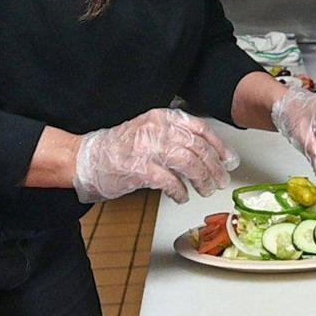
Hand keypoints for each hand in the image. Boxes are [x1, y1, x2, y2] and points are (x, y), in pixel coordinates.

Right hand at [73, 108, 239, 203]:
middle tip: (221, 180)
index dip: (219, 146)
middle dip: (214, 167)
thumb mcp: (150, 131)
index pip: (200, 128)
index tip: (228, 159)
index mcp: (162, 117)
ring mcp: (148, 148)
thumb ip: (175, 136)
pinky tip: (182, 197)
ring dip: (202, 180)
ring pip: (189, 163)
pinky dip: (180, 191)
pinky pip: (170, 181)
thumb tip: (206, 152)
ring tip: (206, 190)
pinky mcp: (140, 169)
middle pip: (198, 147)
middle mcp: (157, 129)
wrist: (87, 158)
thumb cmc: (119, 148)